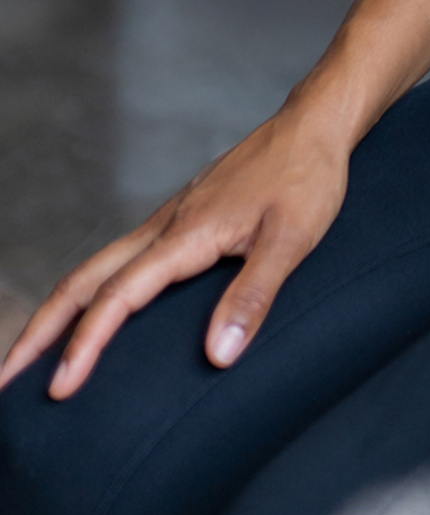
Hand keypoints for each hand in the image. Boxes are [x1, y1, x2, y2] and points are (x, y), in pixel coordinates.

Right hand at [0, 109, 349, 398]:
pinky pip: (121, 260)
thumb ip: (254, 295)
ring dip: (60, 312)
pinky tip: (98, 312)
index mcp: (186, 235)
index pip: (119, 296)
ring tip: (35, 357)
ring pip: (96, 267)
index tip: (59, 390)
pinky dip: (92, 292)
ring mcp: (169, 221)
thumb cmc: (308, 177)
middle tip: (5, 380)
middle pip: (84, 280)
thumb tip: (218, 356)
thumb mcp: (293, 238)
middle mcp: (164, 227)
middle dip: (40, 331)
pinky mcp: (181, 219)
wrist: (315, 124)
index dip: (85, 344)